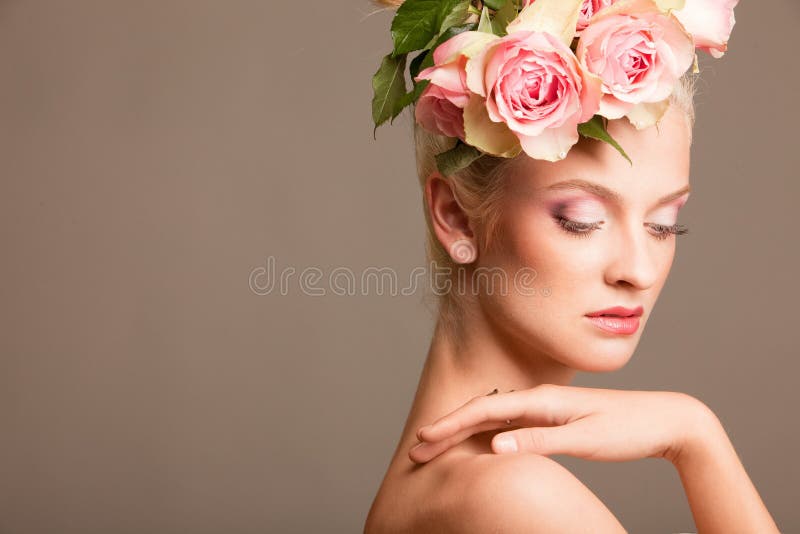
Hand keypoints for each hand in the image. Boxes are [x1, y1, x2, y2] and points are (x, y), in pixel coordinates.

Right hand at [408, 384, 711, 463]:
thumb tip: (495, 448)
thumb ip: (541, 442)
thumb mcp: (586, 440)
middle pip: (481, 412)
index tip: (422, 440)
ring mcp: (547, 407)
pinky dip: (485, 433)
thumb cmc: (629, 430)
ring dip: (462, 431)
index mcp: (543, 401)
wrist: (667, 419)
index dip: (450, 426)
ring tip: (437, 444)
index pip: (484, 412)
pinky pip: (509, 424)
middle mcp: (540, 400)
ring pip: (493, 418)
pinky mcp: (555, 418)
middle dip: (447, 428)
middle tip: (417, 448)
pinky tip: (479, 443)